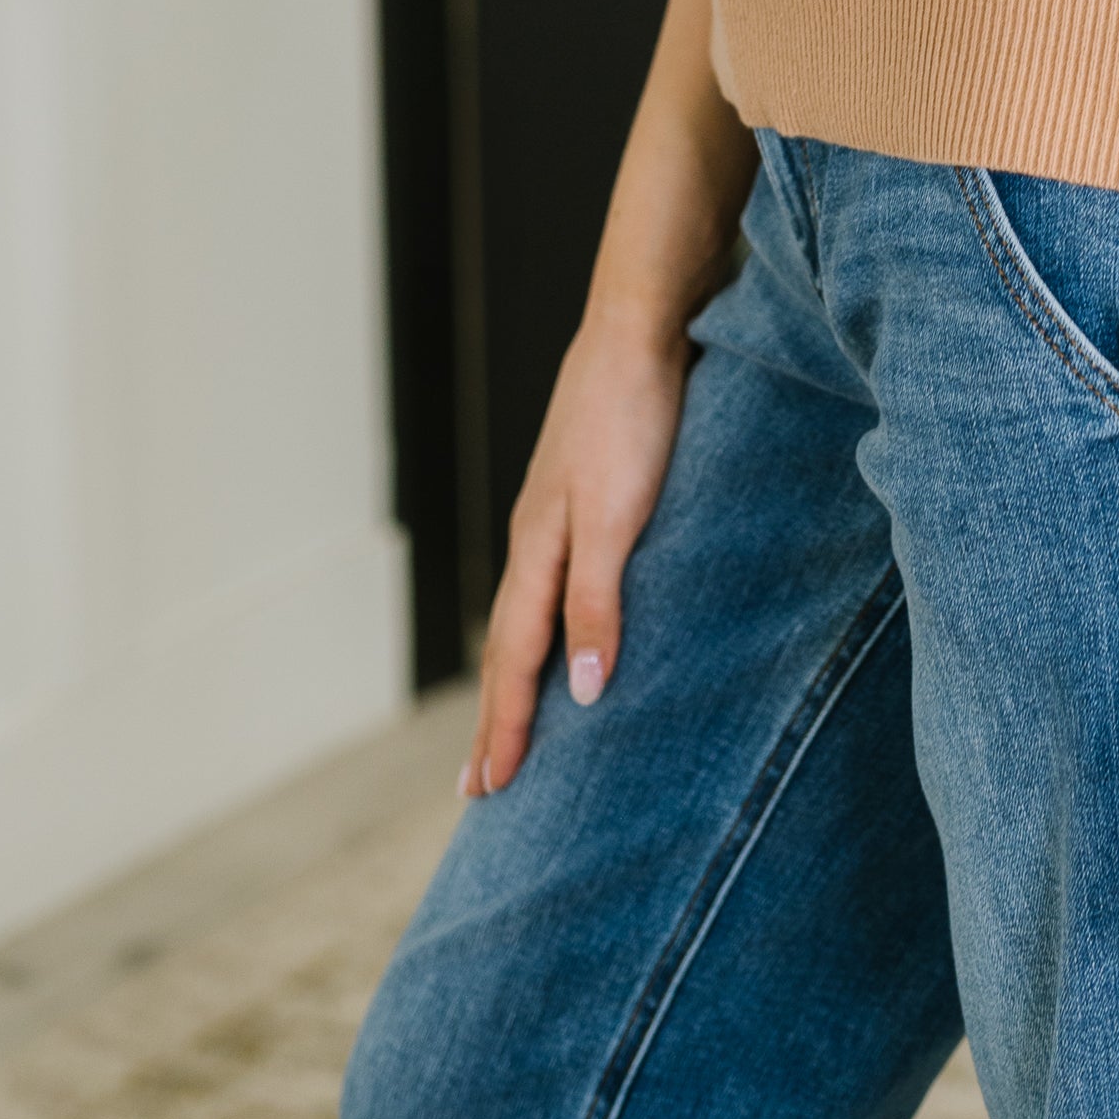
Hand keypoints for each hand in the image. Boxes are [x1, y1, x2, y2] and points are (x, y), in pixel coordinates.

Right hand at [462, 302, 692, 797]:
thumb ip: (598, 602)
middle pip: (509, 646)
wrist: (640, 327)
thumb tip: (579, 692)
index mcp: (539, 550)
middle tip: (478, 787)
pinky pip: (552, 583)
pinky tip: (556, 630)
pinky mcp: (584, 492)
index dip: (506, 726)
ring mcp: (555, 514)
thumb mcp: (619, 517)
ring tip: (508, 723)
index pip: (516, 660)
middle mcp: (537, 538)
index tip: (490, 791)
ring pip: (526, 614)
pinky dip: (544, 627)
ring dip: (515, 676)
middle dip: (495, 717)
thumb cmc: (632, 415)